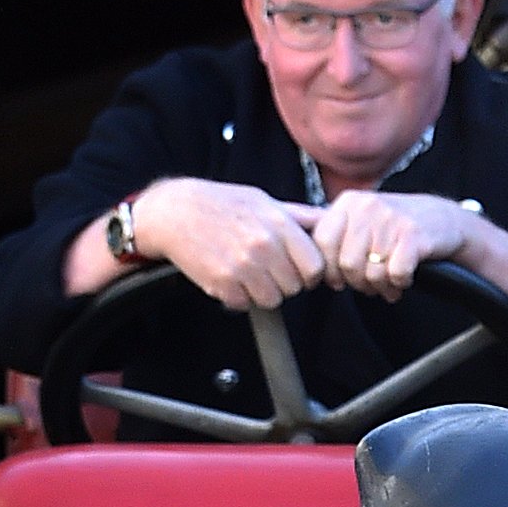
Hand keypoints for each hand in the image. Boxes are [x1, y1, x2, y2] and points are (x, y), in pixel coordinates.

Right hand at [131, 177, 325, 310]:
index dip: (309, 273)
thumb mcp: (265, 201)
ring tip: (248, 272)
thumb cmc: (224, 204)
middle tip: (266, 268)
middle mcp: (264, 247)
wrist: (176, 212)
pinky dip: (238, 297)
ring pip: (272, 300)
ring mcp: (243, 267)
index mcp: (279, 225)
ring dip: (262, 292)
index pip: (315, 268)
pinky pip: (244, 305)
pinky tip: (229, 276)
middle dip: (284, 282)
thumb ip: (299, 216)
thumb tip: (331, 219)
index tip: (298, 269)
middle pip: (294, 288)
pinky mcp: (223, 284)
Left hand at [311, 191, 507, 324]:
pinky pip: (395, 274)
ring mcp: (391, 220)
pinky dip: (400, 284)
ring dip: (380, 287)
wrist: (446, 222)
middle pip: (345, 264)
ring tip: (389, 282)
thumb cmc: (397, 229)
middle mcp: (367, 206)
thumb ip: (333, 237)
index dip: (328, 269)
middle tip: (372, 284)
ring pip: (370, 273)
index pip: (321, 243)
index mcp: (349, 203)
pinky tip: (405, 279)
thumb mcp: (362, 222)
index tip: (340, 280)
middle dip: (358, 283)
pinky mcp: (414, 236)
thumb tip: (300, 263)